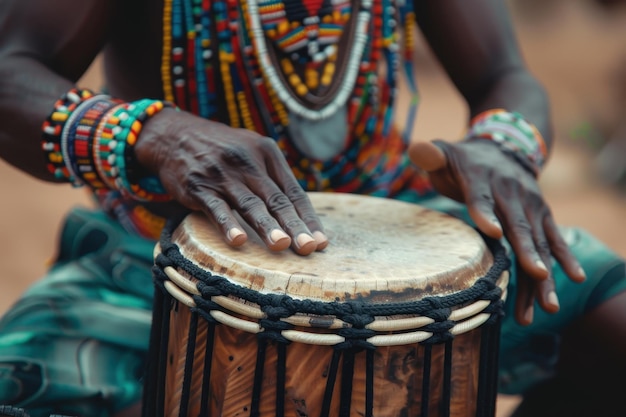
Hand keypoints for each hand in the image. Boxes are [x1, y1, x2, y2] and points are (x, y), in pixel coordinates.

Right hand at [135, 109, 327, 254]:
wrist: (175, 134)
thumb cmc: (222, 150)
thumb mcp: (251, 151)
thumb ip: (273, 178)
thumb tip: (301, 215)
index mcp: (267, 152)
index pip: (293, 191)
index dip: (308, 218)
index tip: (321, 242)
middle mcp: (248, 161)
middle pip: (276, 199)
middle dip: (294, 226)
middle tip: (309, 248)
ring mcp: (223, 174)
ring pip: (250, 204)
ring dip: (267, 226)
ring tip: (281, 245)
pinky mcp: (198, 186)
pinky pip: (216, 208)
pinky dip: (228, 224)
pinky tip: (238, 241)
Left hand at [409, 139, 585, 324]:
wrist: (505, 146)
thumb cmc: (465, 159)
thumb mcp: (446, 152)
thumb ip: (432, 155)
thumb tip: (417, 150)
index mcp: (481, 179)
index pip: (481, 198)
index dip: (485, 213)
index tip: (493, 232)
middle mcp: (511, 193)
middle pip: (518, 226)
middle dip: (529, 252)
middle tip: (538, 275)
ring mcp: (530, 205)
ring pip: (539, 242)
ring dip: (544, 274)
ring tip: (549, 305)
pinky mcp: (542, 215)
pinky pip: (554, 239)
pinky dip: (565, 258)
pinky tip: (575, 279)